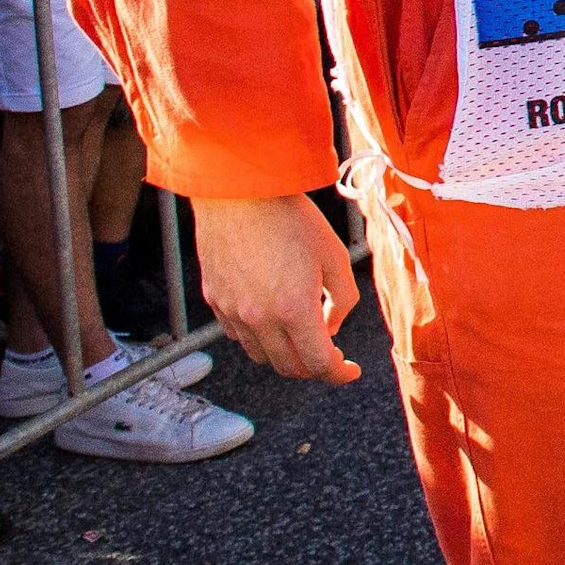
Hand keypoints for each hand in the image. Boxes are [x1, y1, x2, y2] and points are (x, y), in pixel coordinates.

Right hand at [192, 194, 362, 384]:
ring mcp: (232, 311)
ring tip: (302, 335)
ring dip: (286, 355)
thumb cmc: (291, 217)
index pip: (318, 364)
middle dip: (315, 367)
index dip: (338, 374)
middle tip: (330, 353)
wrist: (240, 191)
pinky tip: (272, 320)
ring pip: (261, 356)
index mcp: (293, 309)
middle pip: (289, 367)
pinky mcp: (214, 300)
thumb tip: (331, 329)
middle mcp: (259, 318)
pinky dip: (259, 339)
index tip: (350, 370)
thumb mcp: (334, 256)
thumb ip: (342, 299)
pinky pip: (238, 336)